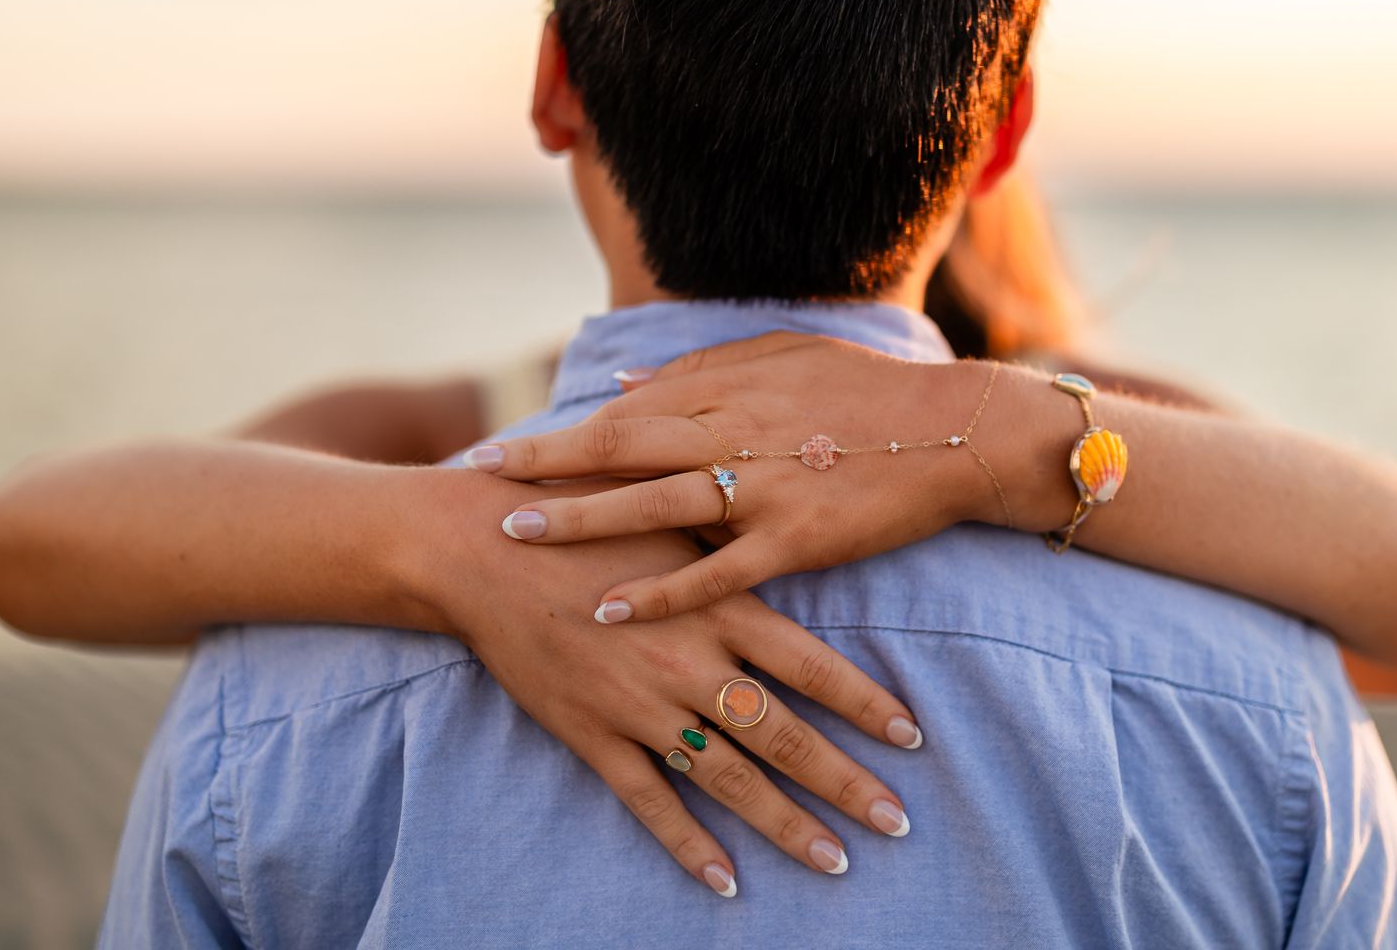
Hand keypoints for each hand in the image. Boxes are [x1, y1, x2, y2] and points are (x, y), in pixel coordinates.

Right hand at [410, 479, 923, 896]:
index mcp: (718, 605)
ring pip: (730, 780)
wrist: (484, 549)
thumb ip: (730, 546)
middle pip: (785, 735)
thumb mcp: (670, 515)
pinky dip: (689, 846)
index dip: (865, 703)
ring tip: (837, 861)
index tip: (912, 738)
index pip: (811, 666)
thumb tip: (792, 541)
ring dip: (787, 825)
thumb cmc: (584, 515)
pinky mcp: (593, 734)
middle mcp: (691, 663)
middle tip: (898, 822)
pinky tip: (727, 882)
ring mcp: (642, 706)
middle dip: (847, 783)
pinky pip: (650, 803)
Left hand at [465, 334, 1075, 621]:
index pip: (621, 417)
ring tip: (517, 535)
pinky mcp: (797, 539)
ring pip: (654, 505)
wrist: (956, 429)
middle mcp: (736, 434)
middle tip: (477, 485)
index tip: (496, 453)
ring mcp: (764, 488)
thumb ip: (698, 371)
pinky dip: (660, 590)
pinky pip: (715, 572)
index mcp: (728, 393)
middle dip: (544, 469)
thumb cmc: (868, 389)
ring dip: (582, 520)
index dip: (556, 438)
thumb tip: (621, 387)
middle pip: (621, 451)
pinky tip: (608, 607)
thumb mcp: (782, 356)